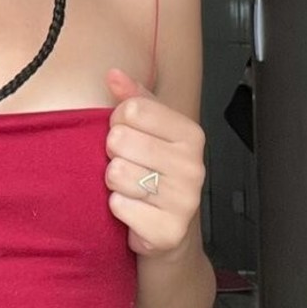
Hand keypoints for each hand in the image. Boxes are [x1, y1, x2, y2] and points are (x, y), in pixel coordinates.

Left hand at [104, 68, 205, 258]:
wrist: (169, 232)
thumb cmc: (156, 175)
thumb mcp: (149, 132)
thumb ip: (133, 99)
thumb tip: (114, 75)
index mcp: (190, 134)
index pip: (132, 109)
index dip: (118, 123)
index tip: (129, 137)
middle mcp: (193, 166)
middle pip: (119, 139)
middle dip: (113, 154)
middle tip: (129, 166)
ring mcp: (184, 200)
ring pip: (116, 173)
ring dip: (114, 184)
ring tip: (131, 189)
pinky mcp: (168, 230)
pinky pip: (119, 206)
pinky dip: (118, 209)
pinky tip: (133, 210)